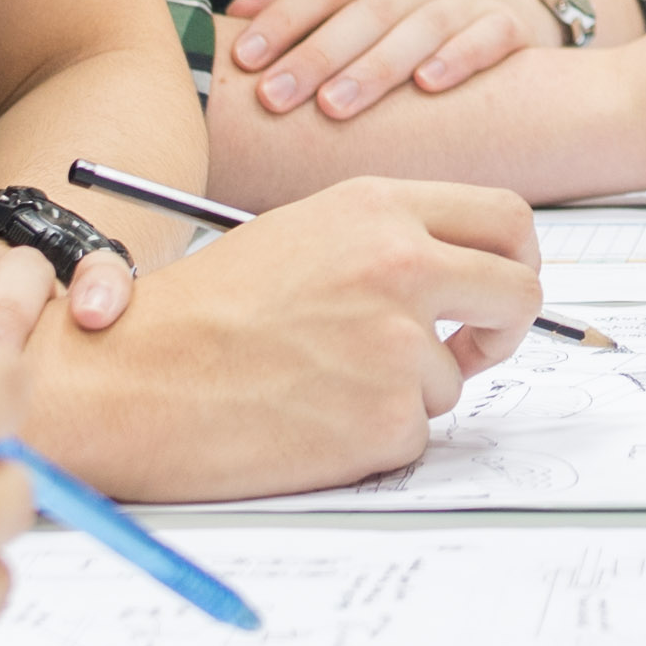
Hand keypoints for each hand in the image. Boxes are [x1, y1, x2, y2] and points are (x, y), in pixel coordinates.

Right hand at [13, 175, 545, 501]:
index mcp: (379, 209)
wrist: (127, 379)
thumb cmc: (196, 313)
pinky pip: (412, 433)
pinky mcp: (387, 421)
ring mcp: (400, 348)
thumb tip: (461, 278)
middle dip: (505, 330)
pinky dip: (370, 436)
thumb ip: (386, 243)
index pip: (506, 219)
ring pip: (452, 379)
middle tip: (474, 349)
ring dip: (405, 391)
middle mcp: (402, 268)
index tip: (496, 288)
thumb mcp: (300, 235)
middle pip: (518, 294)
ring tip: (317, 383)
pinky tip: (306, 420)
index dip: (516, 259)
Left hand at [226, 0, 573, 122]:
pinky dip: (456, 60)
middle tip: (276, 96)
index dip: (284, 20)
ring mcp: (463, 1)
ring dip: (375, 68)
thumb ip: (302, 8)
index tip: (245, 59)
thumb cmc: (414, 10)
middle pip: (364, 12)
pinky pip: (481, 41)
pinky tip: (428, 85)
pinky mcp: (504, 27)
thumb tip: (232, 17)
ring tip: (335, 105)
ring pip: (418, 29)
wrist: (508, 1)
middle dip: (317, 56)